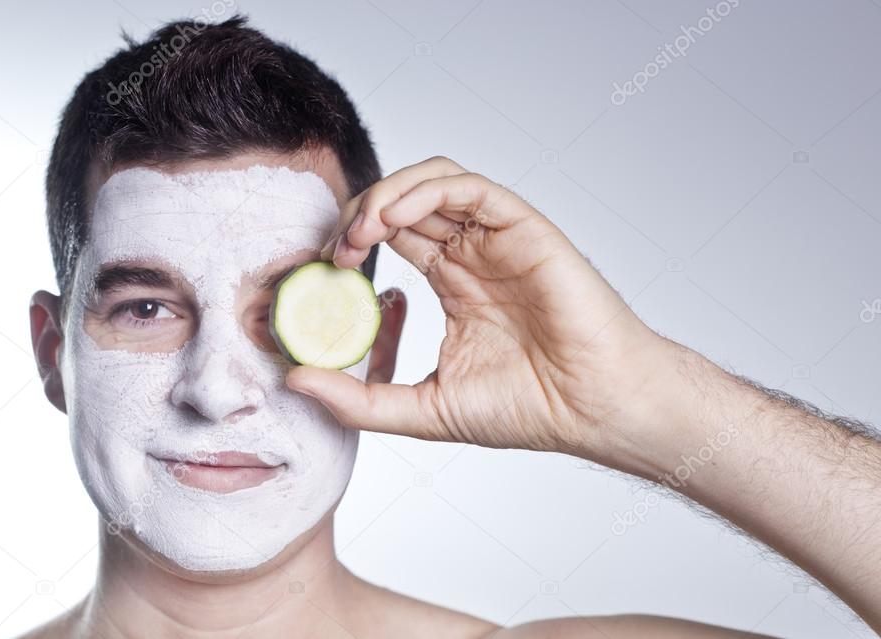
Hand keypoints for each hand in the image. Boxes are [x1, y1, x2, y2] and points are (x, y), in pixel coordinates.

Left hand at [285, 156, 678, 457]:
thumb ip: (360, 398)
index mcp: (454, 282)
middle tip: (331, 251)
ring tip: (356, 234)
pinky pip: (466, 187)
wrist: (593, 408)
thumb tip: (295, 380)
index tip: (320, 272)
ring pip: (430, 183)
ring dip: (384, 197)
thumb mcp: (423, 408)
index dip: (350, 243)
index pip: (390, 238)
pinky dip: (423, 190)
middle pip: (402, 204)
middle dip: (357, 217)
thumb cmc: (528, 408)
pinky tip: (392, 219)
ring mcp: (496, 237)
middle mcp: (473, 252)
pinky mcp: (521, 226)